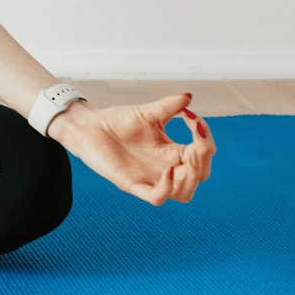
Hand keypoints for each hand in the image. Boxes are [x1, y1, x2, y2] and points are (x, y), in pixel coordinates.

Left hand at [51, 92, 213, 205]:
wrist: (89, 126)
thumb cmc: (119, 121)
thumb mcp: (147, 112)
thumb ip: (169, 107)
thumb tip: (188, 97)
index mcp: (172, 152)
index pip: (202, 155)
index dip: (205, 140)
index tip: (192, 116)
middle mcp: (166, 168)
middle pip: (199, 176)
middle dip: (203, 159)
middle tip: (196, 139)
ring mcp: (150, 178)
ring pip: (184, 193)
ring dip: (191, 177)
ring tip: (188, 155)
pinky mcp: (132, 185)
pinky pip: (157, 197)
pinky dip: (167, 188)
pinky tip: (168, 170)